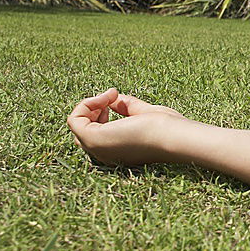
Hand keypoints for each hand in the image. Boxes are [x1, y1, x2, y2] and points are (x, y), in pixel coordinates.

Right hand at [67, 88, 186, 165]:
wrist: (175, 137)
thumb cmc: (168, 128)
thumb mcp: (144, 113)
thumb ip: (128, 107)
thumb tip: (112, 98)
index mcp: (116, 151)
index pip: (94, 131)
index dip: (101, 110)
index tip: (115, 97)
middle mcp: (104, 154)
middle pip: (83, 128)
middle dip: (93, 107)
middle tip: (112, 97)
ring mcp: (98, 149)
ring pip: (77, 123)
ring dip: (90, 104)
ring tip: (110, 96)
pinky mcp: (94, 139)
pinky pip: (74, 119)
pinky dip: (86, 104)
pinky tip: (105, 98)